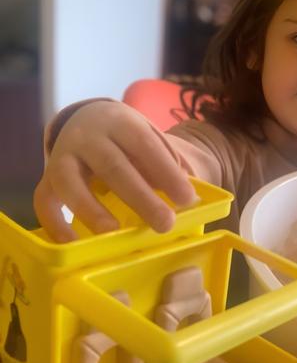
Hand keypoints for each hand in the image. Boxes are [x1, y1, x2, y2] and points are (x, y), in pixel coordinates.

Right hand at [34, 100, 196, 241]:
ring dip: (90, 209)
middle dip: (140, 197)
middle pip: (112, 166)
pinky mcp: (48, 178)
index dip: (166, 172)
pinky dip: (54, 223)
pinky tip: (72, 243)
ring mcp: (63, 155)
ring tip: (113, 233)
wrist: (89, 120)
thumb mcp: (150, 140)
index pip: (145, 145)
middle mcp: (88, 136)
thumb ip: (166, 164)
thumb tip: (186, 200)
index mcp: (122, 123)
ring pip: (69, 181)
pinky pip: (43, 200)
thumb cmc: (129, 140)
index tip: (187, 199)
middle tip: (165, 224)